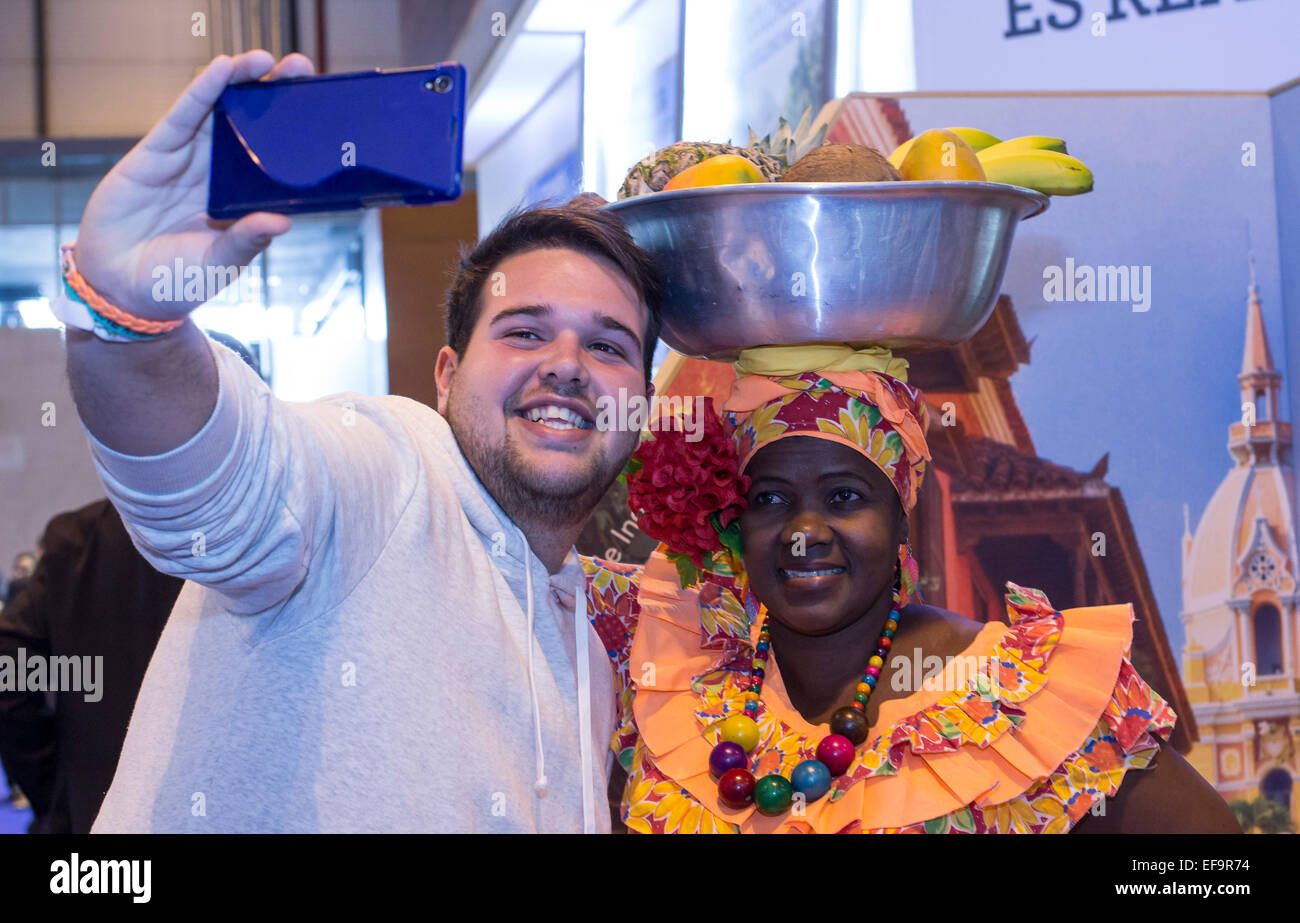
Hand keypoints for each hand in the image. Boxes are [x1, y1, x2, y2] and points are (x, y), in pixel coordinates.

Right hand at [73, 51, 315, 318]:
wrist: (122, 288)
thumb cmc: (178, 280)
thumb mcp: (220, 262)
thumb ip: (247, 240)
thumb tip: (282, 221)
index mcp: (244, 199)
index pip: (277, 158)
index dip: (296, 132)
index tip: (323, 109)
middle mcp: (221, 173)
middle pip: (252, 125)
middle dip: (275, 94)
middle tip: (302, 69)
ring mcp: (190, 159)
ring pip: (219, 111)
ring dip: (240, 81)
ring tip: (264, 59)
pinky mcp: (157, 151)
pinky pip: (183, 115)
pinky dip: (202, 89)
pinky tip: (221, 68)